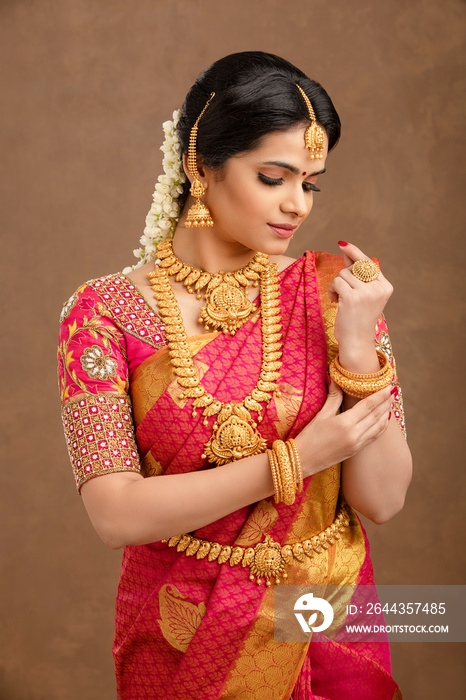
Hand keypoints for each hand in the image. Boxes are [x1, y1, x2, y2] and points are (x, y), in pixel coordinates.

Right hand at [295, 379, 393, 476]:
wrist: (303, 461)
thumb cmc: (309, 436)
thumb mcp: (321, 415)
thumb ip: (333, 397)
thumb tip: (336, 379)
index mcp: (345, 423)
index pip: (368, 405)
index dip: (380, 395)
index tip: (389, 387)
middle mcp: (355, 434)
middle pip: (376, 415)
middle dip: (386, 403)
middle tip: (394, 392)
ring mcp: (357, 444)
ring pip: (378, 427)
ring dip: (386, 414)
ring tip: (391, 403)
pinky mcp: (356, 451)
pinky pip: (374, 437)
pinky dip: (381, 427)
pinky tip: (384, 421)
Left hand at [328, 242, 392, 361]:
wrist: (357, 342)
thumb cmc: (358, 319)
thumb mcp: (362, 295)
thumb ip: (357, 274)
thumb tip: (346, 252)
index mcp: (385, 286)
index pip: (368, 263)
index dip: (355, 252)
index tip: (342, 244)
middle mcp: (379, 288)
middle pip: (355, 267)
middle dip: (343, 276)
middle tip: (339, 290)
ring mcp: (367, 292)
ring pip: (344, 273)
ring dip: (336, 285)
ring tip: (339, 299)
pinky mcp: (353, 297)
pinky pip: (337, 281)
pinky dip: (332, 290)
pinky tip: (335, 301)